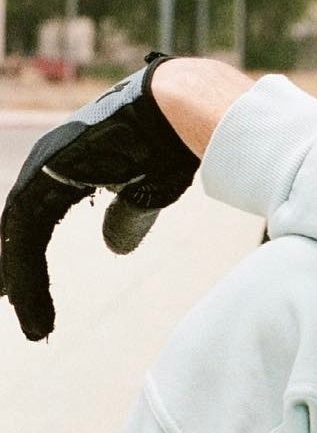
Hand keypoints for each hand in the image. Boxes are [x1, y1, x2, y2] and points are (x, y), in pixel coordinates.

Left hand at [0, 53, 199, 339]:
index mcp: (68, 169)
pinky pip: (25, 229)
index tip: (29, 297)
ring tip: (32, 322)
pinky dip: (23, 267)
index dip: (30, 260)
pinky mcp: (48, 174)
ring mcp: (44, 166)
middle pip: (21, 230)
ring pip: (18, 234)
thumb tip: (113, 247)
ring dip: (22, 282)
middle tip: (28, 320)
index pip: (37, 220)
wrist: (182, 111)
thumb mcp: (146, 192)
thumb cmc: (171, 142)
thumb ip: (127, 218)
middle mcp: (47, 165)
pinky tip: (23, 295)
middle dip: (19, 278)